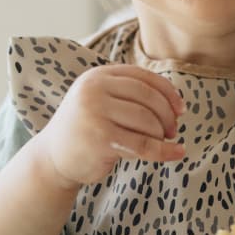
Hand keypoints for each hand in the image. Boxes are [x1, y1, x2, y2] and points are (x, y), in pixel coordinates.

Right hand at [33, 64, 185, 187]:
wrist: (53, 157)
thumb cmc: (86, 128)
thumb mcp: (102, 100)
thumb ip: (130, 94)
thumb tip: (175, 101)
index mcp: (97, 76)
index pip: (143, 78)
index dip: (168, 92)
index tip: (181, 109)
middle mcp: (94, 90)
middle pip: (148, 98)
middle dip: (167, 115)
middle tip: (172, 131)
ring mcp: (95, 114)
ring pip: (147, 121)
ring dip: (161, 135)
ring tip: (161, 142)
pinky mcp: (101, 140)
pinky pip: (143, 145)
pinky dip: (164, 151)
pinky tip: (176, 153)